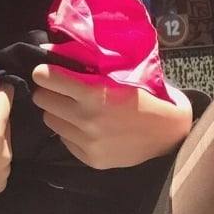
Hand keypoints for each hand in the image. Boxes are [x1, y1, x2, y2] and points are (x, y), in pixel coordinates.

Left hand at [31, 63, 192, 168]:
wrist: (171, 133)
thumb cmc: (149, 96)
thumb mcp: (123, 73)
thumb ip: (92, 66)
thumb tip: (58, 54)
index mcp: (94, 93)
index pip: (47, 78)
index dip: (45, 72)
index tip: (47, 70)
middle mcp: (87, 119)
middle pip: (42, 100)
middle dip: (48, 91)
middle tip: (59, 88)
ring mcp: (88, 142)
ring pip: (49, 120)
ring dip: (57, 111)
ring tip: (71, 107)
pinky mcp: (90, 159)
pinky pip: (64, 139)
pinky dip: (70, 131)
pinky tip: (85, 126)